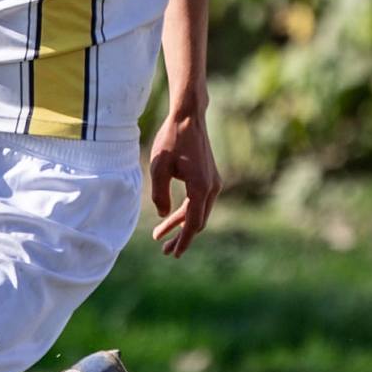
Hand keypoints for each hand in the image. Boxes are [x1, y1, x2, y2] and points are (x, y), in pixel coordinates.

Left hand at [148, 110, 219, 257]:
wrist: (189, 117)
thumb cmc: (171, 140)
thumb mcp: (159, 168)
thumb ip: (160, 194)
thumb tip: (164, 216)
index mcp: (200, 188)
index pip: (193, 223)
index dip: (184, 241)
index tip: (174, 254)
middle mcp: (212, 188)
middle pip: (197, 222)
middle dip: (181, 236)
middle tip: (164, 250)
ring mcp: (213, 182)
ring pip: (198, 212)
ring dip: (181, 224)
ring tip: (160, 236)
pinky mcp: (210, 177)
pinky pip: (199, 202)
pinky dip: (186, 211)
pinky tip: (171, 216)